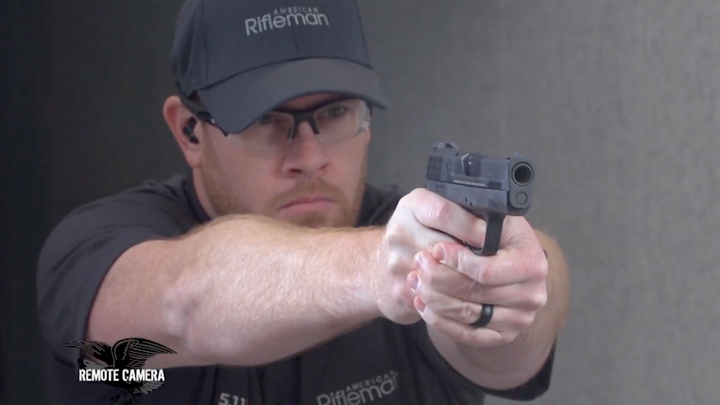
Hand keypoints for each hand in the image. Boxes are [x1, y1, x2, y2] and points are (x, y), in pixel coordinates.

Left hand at [378, 188, 547, 346]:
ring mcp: (520, 317)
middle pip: (474, 294)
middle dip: (438, 278)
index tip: (436, 249)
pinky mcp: (504, 334)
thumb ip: (474, 221)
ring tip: (415, 281)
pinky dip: (440, 321)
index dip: (456, 261)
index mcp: (531, 262)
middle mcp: (532, 294)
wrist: (508, 256)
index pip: (486, 271)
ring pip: (467, 315)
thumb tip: (457, 222)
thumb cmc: (495, 232)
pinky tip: (423, 304)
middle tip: (418, 263)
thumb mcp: (490, 217)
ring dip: (434, 298)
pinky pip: (468, 334)